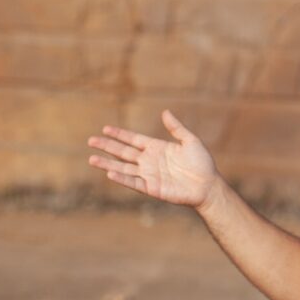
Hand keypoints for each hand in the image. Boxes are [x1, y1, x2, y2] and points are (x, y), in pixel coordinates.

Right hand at [87, 110, 218, 207]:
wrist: (208, 185)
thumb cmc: (202, 163)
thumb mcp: (190, 141)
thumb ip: (176, 128)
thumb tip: (165, 112)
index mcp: (156, 148)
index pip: (133, 139)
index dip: (119, 134)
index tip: (105, 129)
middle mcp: (149, 161)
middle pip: (124, 152)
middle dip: (107, 146)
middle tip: (91, 140)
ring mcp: (149, 175)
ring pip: (123, 167)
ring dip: (107, 163)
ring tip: (91, 158)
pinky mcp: (152, 188)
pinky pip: (133, 182)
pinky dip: (121, 178)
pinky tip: (109, 172)